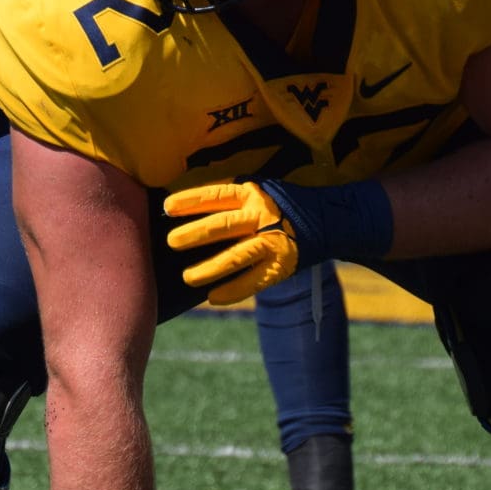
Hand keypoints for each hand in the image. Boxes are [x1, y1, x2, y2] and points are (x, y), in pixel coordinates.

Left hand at [163, 181, 298, 305]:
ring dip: (211, 268)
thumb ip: (225, 200)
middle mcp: (261, 215)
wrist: (322, 219)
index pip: (216, 196)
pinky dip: (233, 291)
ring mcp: (272, 241)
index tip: (167, 208)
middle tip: (172, 242)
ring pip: (237, 256)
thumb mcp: (253, 192)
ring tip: (188, 277)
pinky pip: (254, 281)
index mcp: (250, 193)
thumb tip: (178, 213)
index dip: (191, 201)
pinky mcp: (280, 265)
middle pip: (224, 225)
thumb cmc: (273, 206)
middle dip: (196, 234)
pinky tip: (213, 297)